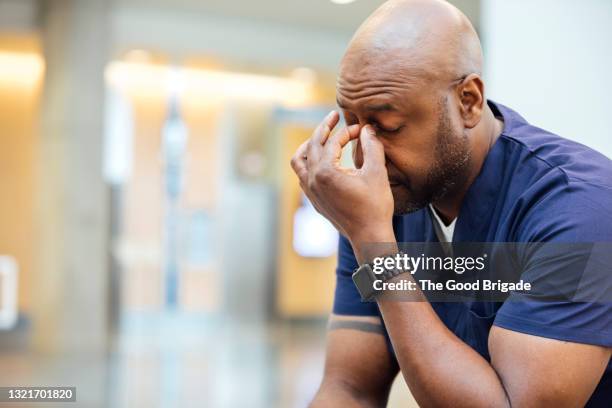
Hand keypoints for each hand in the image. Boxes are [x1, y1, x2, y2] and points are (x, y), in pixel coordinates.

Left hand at [290, 111, 394, 246]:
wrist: (369, 236)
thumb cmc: (375, 206)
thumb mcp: (377, 173)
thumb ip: (372, 146)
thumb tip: (368, 128)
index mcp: (326, 172)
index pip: (332, 143)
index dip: (346, 132)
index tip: (360, 128)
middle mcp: (312, 181)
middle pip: (311, 146)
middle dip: (323, 129)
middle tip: (334, 117)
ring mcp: (310, 192)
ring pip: (298, 162)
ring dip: (308, 146)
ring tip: (319, 137)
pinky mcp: (314, 201)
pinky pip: (302, 176)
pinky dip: (307, 163)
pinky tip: (320, 161)